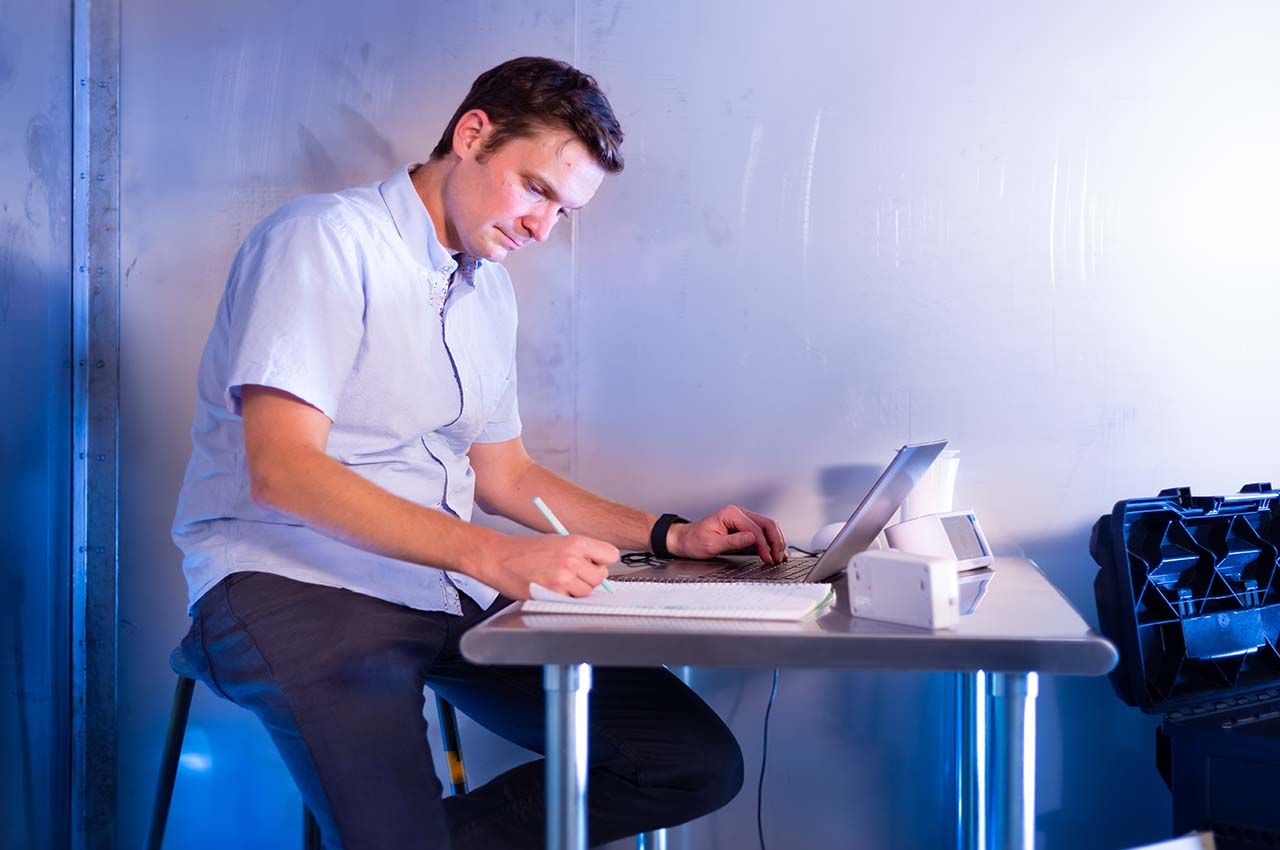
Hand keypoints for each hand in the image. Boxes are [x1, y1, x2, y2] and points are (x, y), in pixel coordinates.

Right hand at [474, 532, 619, 599]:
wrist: (498, 558)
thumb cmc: (523, 550)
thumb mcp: (557, 541)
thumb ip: (579, 552)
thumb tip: (598, 566)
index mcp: (576, 542)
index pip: (610, 555)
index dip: (603, 562)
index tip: (596, 564)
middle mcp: (572, 559)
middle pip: (601, 577)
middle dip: (589, 578)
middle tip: (573, 575)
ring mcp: (563, 578)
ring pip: (587, 592)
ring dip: (576, 590)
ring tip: (558, 581)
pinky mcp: (553, 594)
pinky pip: (571, 601)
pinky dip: (564, 598)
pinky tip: (551, 588)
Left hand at [668, 505, 787, 564]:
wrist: (683, 540)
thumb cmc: (693, 541)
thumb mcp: (711, 544)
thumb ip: (733, 541)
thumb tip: (753, 539)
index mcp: (731, 514)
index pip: (755, 529)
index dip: (764, 546)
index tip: (767, 559)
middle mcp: (738, 513)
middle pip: (767, 524)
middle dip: (776, 541)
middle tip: (778, 558)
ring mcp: (741, 518)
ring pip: (767, 526)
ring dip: (776, 540)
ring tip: (780, 556)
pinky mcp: (742, 526)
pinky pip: (761, 531)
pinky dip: (770, 540)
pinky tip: (774, 550)